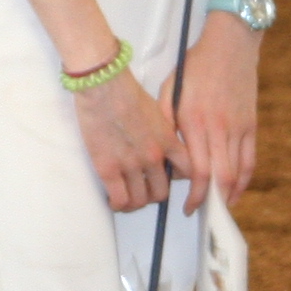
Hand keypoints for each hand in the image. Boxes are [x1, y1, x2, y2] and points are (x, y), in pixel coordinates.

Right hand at [71, 63, 183, 214]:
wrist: (104, 85)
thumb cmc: (127, 91)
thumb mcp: (156, 111)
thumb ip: (163, 131)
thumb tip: (162, 144)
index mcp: (168, 141)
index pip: (186, 172)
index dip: (177, 181)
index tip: (168, 180)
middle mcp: (154, 157)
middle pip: (161, 192)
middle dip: (152, 194)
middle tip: (141, 190)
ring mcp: (131, 165)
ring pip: (140, 200)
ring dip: (134, 203)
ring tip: (126, 197)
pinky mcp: (108, 169)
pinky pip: (119, 199)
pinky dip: (118, 204)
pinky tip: (113, 200)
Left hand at [171, 15, 260, 212]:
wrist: (231, 44)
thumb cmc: (198, 65)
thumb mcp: (170, 89)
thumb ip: (165, 121)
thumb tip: (162, 152)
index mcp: (195, 120)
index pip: (198, 170)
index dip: (194, 195)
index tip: (188, 206)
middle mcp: (219, 127)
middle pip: (220, 177)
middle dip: (210, 201)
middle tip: (201, 212)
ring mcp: (238, 127)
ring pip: (238, 172)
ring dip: (228, 195)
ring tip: (217, 206)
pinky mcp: (251, 124)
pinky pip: (250, 159)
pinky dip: (245, 179)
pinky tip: (236, 189)